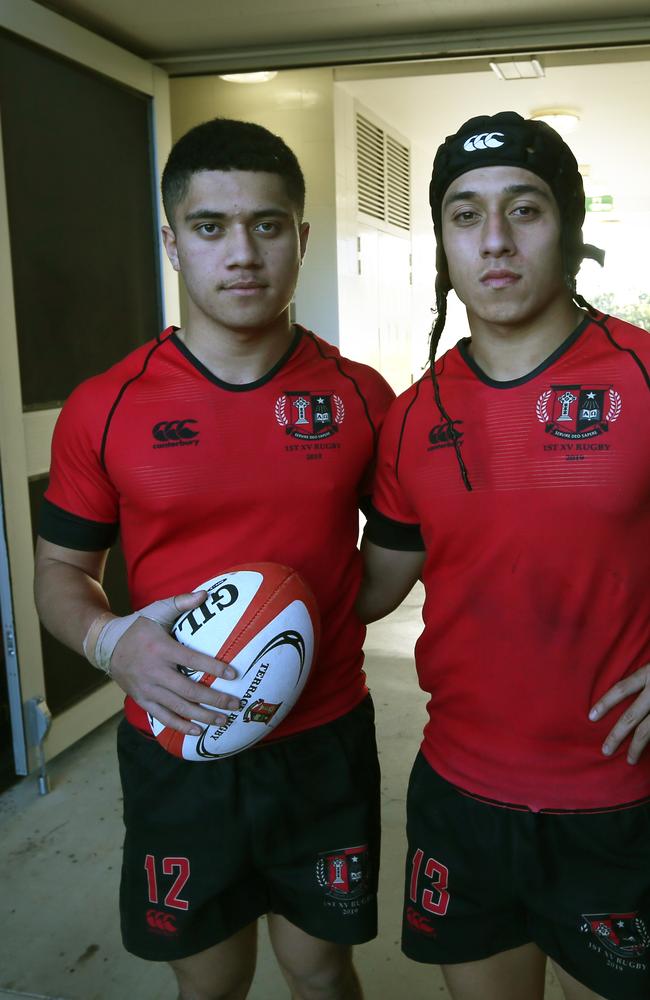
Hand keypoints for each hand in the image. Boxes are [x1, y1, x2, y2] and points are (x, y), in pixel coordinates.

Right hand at [94, 591, 240, 735]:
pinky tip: (198, 730)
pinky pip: (163, 716)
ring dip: (203, 716)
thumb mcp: (156, 610)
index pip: (192, 660)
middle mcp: (155, 672)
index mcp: (161, 648)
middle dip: (215, 699)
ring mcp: (147, 689)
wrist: (106, 645)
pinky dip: (180, 726)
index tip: (234, 674)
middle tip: (235, 704)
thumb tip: (205, 595)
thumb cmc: (137, 627)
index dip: (214, 668)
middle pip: (189, 690)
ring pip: (178, 708)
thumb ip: (181, 602)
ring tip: (223, 720)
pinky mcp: (142, 699)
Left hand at [589, 662, 649, 763]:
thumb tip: (630, 700)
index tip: (591, 717)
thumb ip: (645, 680)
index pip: (622, 689)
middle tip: (605, 750)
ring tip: (630, 760)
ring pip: (648, 730)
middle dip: (617, 735)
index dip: (605, 702)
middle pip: (632, 716)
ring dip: (637, 747)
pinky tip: (649, 754)